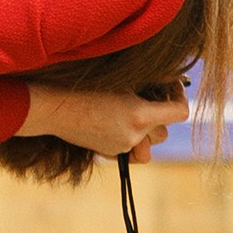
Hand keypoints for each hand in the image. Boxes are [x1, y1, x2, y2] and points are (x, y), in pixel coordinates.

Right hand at [21, 85, 189, 161]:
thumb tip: (172, 79)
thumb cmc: (84, 85)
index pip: (180, 113)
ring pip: (149, 146)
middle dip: (160, 118)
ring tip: (132, 116)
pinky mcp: (109, 152)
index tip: (172, 87)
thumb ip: (149, 86)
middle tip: (149, 99)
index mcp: (141, 115)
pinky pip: (130, 151)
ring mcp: (121, 147)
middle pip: (163, 133)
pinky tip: (116, 125)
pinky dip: (130, 141)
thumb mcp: (121, 81)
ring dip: (147, 133)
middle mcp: (134, 135)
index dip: (179, 97)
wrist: (52, 106)